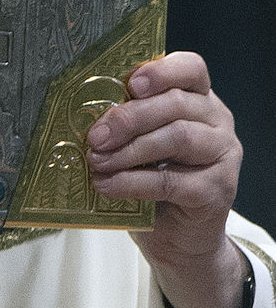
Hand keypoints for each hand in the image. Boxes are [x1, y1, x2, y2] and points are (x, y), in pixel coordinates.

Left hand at [86, 52, 247, 307]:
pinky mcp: (217, 190)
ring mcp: (222, 155)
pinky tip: (107, 186)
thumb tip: (84, 115)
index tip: (132, 83)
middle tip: (95, 136)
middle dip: (129, 118)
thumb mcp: (139, 144)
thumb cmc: (154, 182)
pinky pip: (171, 181)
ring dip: (130, 150)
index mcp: (198, 98)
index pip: (191, 68)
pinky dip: (133, 182)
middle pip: (176, 104)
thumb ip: (126, 124)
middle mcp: (217, 121)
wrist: (179, 239)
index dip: (162, 71)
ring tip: (97, 161)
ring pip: (177, 138)